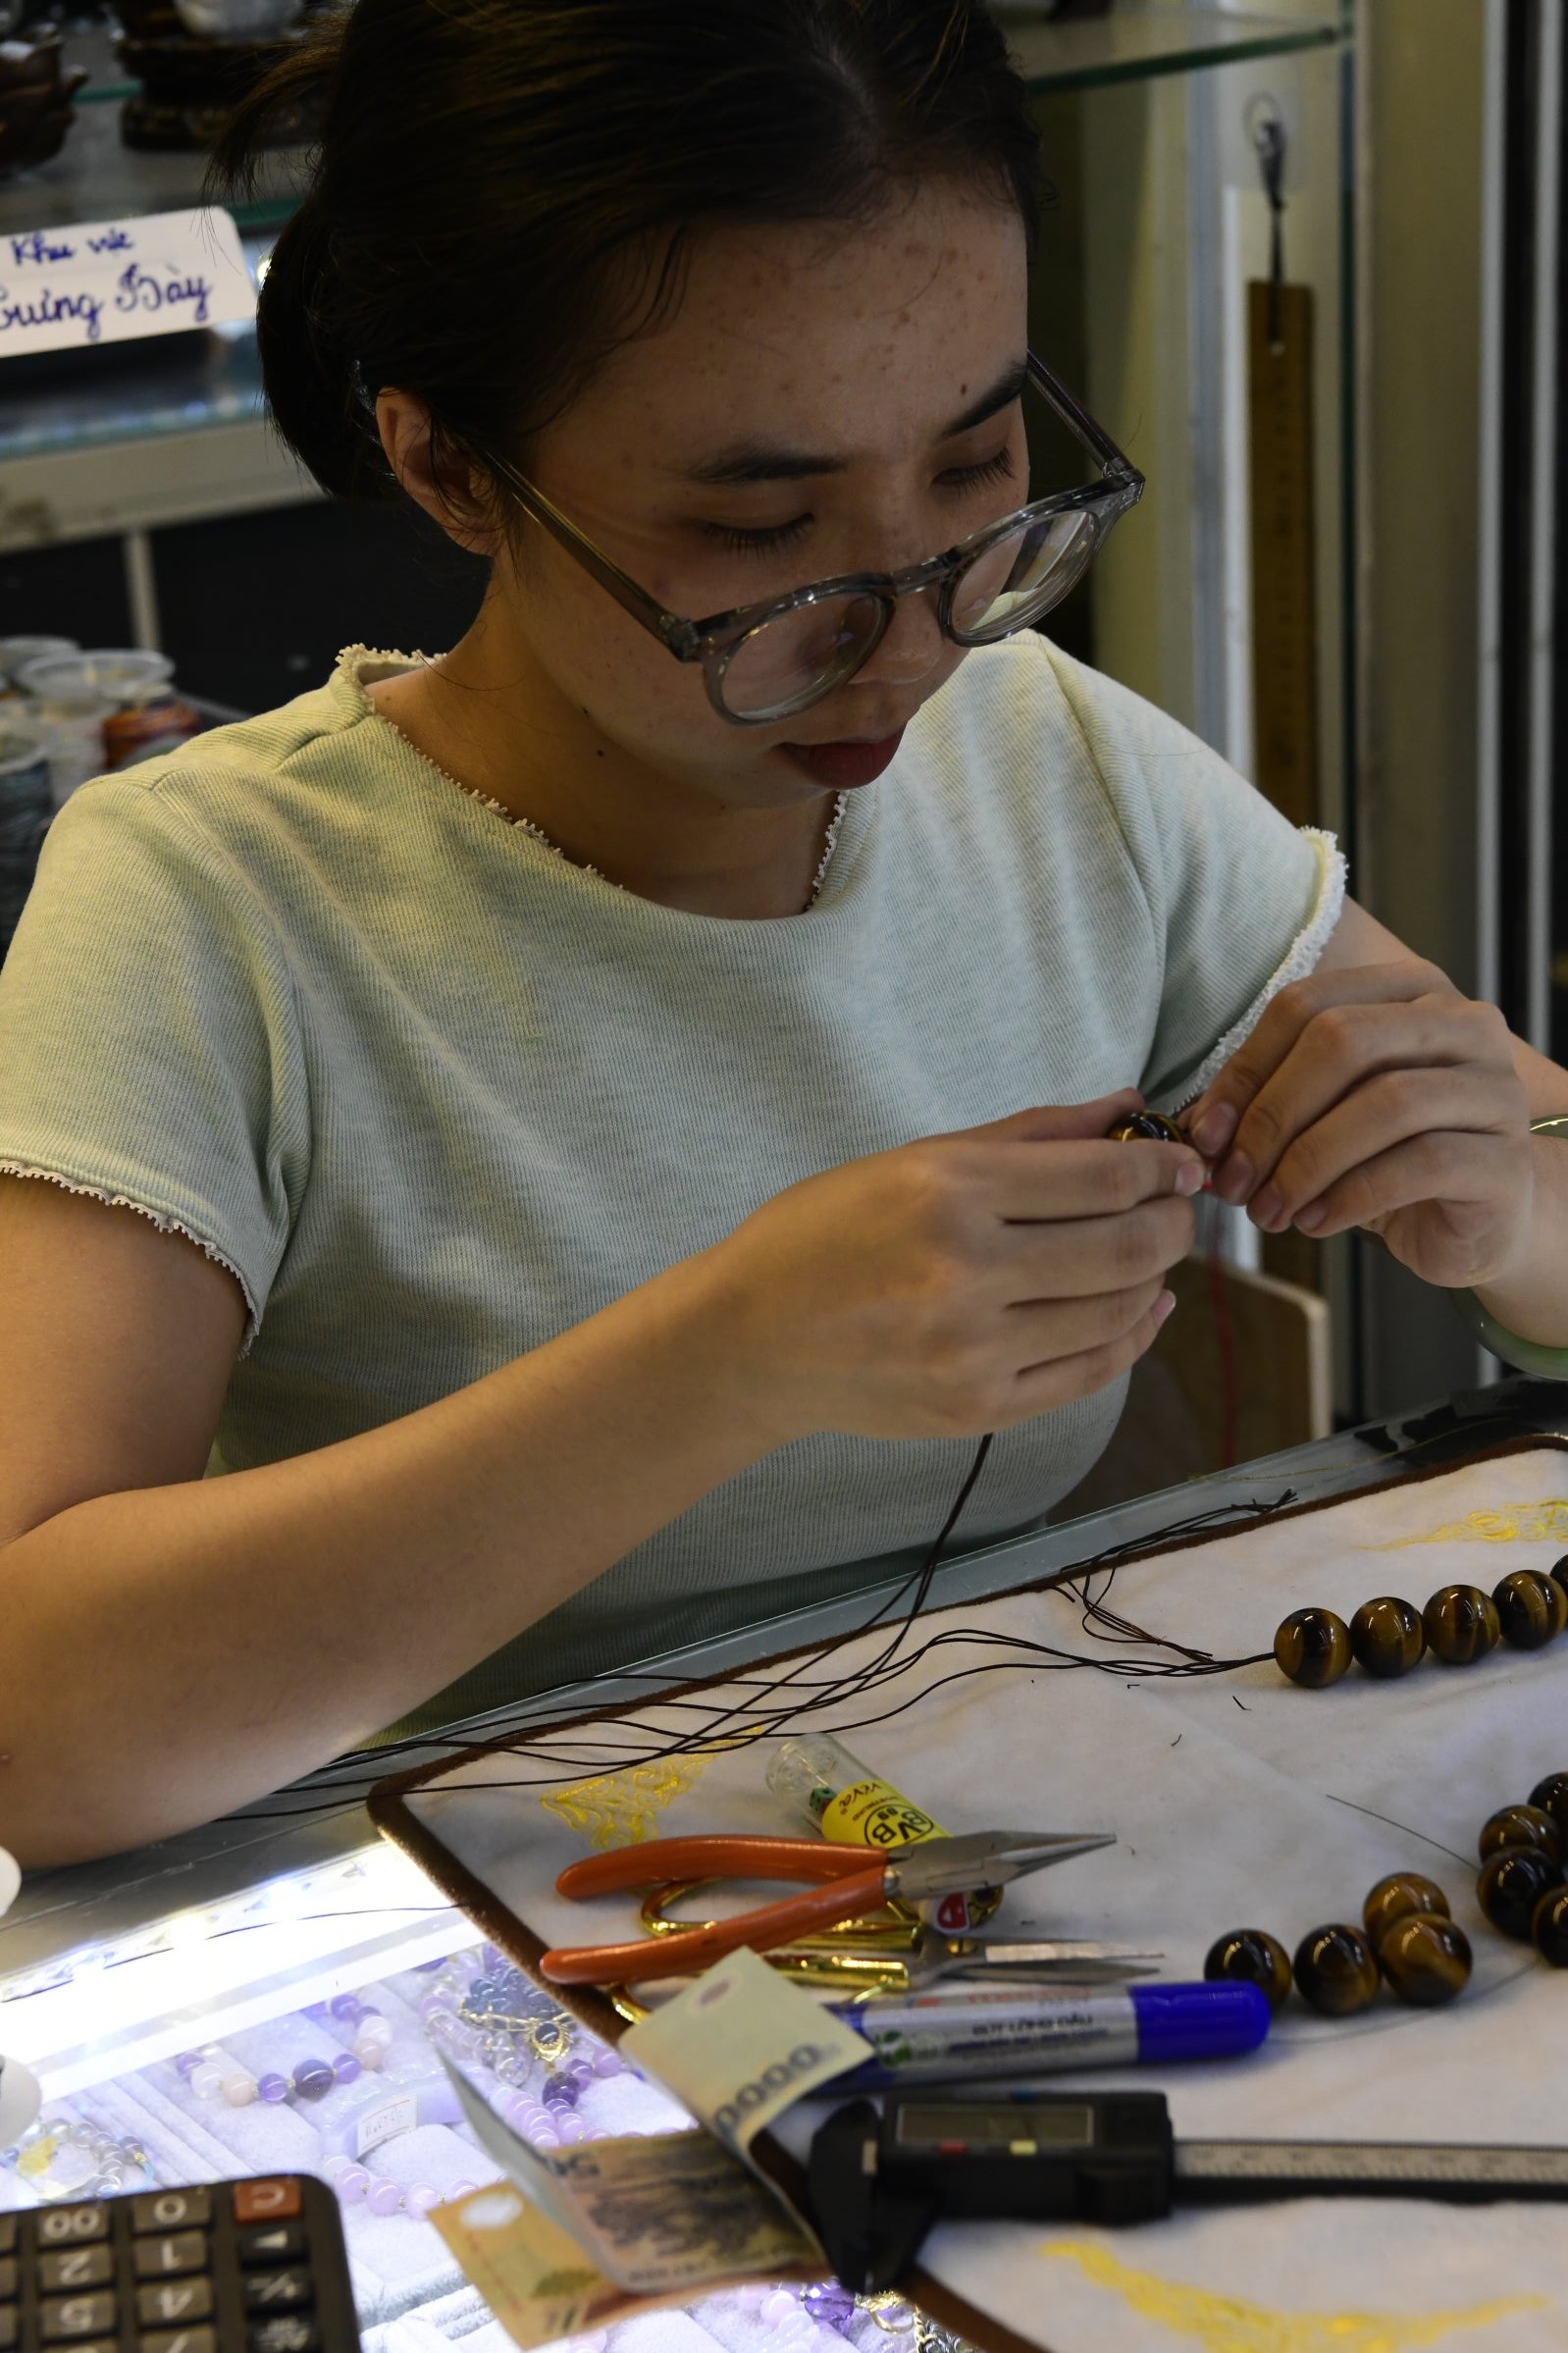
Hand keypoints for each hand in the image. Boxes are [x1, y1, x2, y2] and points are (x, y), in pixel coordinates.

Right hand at [705, 1090, 1202, 1444]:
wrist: (750, 1340)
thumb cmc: (825, 1235)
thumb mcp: (914, 1161)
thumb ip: (1028, 1135)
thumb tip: (1125, 1107)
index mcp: (947, 1194)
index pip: (1102, 1180)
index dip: (1163, 1170)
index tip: (1182, 1164)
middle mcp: (964, 1272)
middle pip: (1124, 1247)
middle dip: (1174, 1222)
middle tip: (1181, 1208)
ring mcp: (973, 1349)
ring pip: (1115, 1312)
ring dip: (1156, 1277)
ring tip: (1157, 1253)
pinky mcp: (977, 1407)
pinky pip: (1090, 1373)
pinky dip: (1131, 1337)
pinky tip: (1140, 1308)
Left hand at [1182, 963, 1533, 1288]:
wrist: (1485, 1220)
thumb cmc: (1393, 1160)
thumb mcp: (1327, 1118)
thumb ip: (1271, 1104)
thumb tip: (1199, 1127)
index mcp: (1409, 992)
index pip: (1306, 1005)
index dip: (1245, 1070)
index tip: (1205, 1133)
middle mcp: (1462, 1025)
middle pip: (1343, 1042)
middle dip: (1271, 1116)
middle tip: (1233, 1180)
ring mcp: (1494, 1088)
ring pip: (1383, 1104)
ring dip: (1306, 1164)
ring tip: (1268, 1210)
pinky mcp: (1505, 1160)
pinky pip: (1419, 1164)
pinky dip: (1351, 1196)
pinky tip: (1316, 1221)